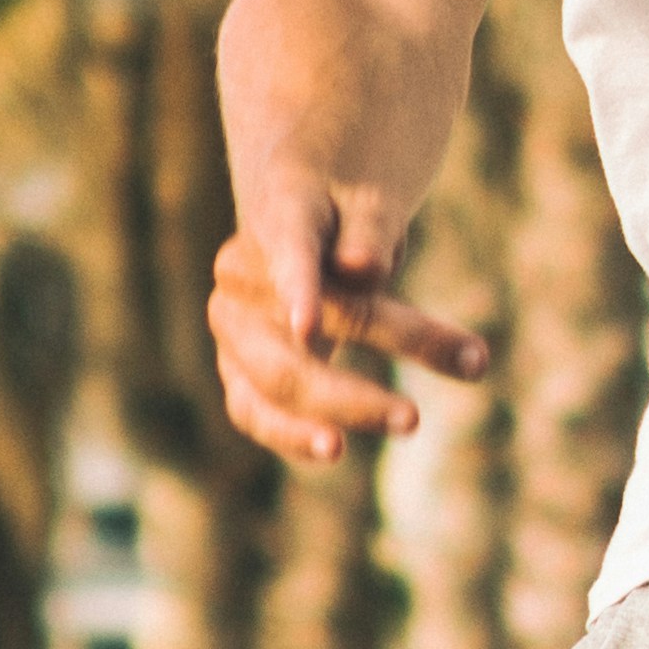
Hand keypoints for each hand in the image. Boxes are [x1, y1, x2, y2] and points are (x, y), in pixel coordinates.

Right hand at [207, 195, 491, 472]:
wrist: (301, 214)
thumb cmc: (348, 206)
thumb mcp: (370, 198)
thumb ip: (370, 228)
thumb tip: (365, 270)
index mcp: (276, 216)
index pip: (288, 251)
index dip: (298, 290)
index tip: (308, 330)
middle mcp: (240, 276)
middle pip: (295, 337)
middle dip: (356, 378)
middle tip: (417, 416)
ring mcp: (232, 325)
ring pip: (275, 383)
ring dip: (338, 411)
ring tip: (403, 424)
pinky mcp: (236, 367)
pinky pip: (253, 412)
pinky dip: (292, 436)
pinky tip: (336, 450)